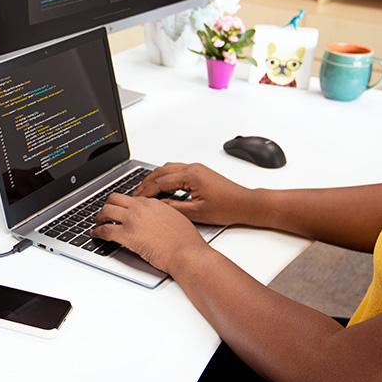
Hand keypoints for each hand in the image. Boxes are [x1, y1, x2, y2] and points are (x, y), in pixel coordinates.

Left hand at [91, 193, 207, 273]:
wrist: (186, 253)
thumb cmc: (186, 241)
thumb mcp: (176, 218)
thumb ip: (162, 214)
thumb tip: (156, 219)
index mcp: (152, 203)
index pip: (131, 198)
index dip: (123, 204)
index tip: (121, 210)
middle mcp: (140, 208)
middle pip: (114, 199)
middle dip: (107, 205)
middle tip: (105, 213)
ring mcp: (132, 220)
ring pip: (106, 211)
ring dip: (99, 217)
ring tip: (98, 223)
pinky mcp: (127, 235)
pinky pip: (105, 230)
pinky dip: (97, 232)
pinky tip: (95, 235)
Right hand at [133, 162, 250, 226]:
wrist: (245, 204)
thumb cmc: (227, 208)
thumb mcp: (197, 213)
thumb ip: (174, 207)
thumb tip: (158, 206)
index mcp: (191, 176)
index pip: (160, 182)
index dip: (146, 191)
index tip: (137, 199)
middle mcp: (192, 168)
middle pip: (161, 171)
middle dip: (146, 183)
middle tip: (136, 194)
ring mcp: (196, 168)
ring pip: (168, 169)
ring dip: (155, 178)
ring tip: (145, 191)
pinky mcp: (199, 172)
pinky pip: (176, 170)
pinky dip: (165, 177)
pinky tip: (161, 187)